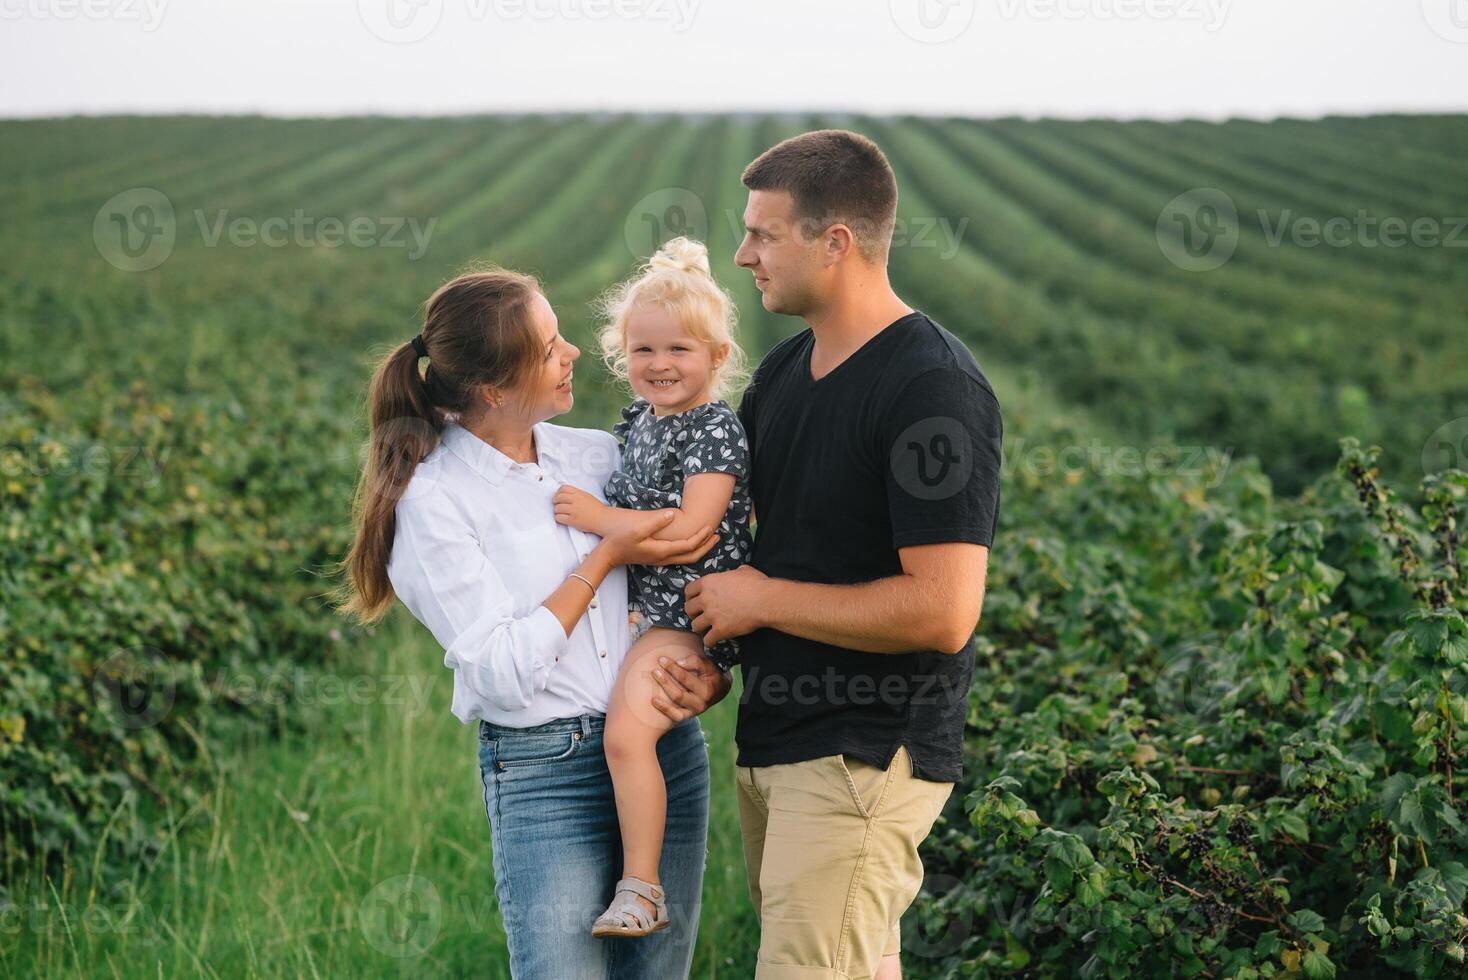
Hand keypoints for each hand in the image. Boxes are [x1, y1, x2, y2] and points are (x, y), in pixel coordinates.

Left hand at [553, 484, 607, 533]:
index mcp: (579, 493)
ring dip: (557, 511)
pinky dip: (559, 518)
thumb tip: (565, 495)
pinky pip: (559, 518)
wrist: (603, 519)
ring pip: (557, 508)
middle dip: (556, 501)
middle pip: (558, 498)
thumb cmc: (596, 509)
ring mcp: (574, 510)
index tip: (558, 496)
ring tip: (562, 513)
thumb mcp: (587, 496)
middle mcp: (575, 500)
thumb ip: (576, 494)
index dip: (558, 492)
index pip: (563, 488)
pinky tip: (563, 519)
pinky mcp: (572, 520)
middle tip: (557, 504)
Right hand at [599, 509, 717, 566]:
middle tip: (717, 536)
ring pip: (686, 558)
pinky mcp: (657, 557)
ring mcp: (660, 559)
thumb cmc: (620, 540)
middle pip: (692, 556)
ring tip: (709, 539)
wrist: (608, 554)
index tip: (710, 527)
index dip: (701, 537)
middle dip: (706, 546)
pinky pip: (679, 556)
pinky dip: (690, 550)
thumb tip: (673, 514)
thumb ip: (656, 521)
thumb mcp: (637, 529)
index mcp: (662, 551)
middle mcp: (664, 558)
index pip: (688, 546)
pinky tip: (691, 543)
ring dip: (700, 549)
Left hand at [650, 653, 731, 722]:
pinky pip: (675, 716)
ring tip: (654, 680)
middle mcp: (701, 703)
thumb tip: (678, 662)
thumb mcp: (707, 665)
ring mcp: (694, 711)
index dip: (672, 668)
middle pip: (679, 693)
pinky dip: (664, 709)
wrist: (718, 690)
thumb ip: (695, 661)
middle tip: (655, 671)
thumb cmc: (709, 674)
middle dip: (666, 681)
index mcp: (706, 690)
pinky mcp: (688, 716)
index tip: (661, 659)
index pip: (685, 678)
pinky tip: (654, 700)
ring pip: (676, 703)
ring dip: (664, 691)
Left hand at [685, 564, 768, 645]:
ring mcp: (712, 616)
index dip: (690, 596)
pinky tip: (714, 640)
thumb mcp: (742, 571)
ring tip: (706, 629)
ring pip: (695, 626)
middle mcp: (706, 599)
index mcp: (709, 582)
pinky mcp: (720, 630)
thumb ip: (732, 573)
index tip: (694, 600)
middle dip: (693, 613)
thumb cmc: (756, 584)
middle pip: (689, 609)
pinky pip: (707, 640)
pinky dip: (710, 641)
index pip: (688, 590)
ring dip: (700, 628)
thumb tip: (735, 574)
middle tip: (699, 615)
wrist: (766, 601)